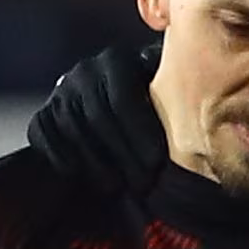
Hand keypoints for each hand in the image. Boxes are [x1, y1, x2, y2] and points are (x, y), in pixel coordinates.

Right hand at [26, 41, 165, 195]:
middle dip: (122, 153)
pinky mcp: (43, 114)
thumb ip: (177, 94)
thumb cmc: (149, 108)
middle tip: (143, 184)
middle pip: (99, 116)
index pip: (124, 97)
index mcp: (117, 61)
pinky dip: (61, 156)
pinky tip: (78, 174)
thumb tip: (205, 105)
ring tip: (117, 187)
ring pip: (74, 128)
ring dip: (96, 162)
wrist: (108, 113)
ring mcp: (61, 92)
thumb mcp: (166, 94)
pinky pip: (45, 133)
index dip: (139, 131)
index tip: (156, 162)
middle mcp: (85, 71)